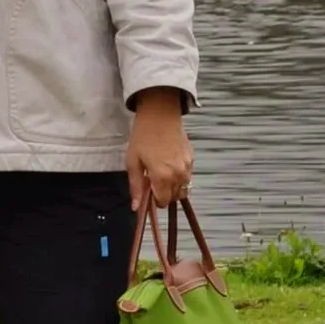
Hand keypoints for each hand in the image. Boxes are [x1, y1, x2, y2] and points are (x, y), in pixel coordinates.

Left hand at [126, 88, 193, 217]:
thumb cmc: (142, 137)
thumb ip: (136, 186)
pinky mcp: (192, 160)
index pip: (162, 203)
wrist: (160, 115)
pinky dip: (179, 177)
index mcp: (162, 177)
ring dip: (172, 187)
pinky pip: (187, 177)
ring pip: (183, 189)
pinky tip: (169, 163)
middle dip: (163, 194)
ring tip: (161, 172)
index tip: (148, 189)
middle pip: (174, 198)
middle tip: (152, 179)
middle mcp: (178, 175)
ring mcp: (188, 168)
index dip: (153, 199)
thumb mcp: (133, 161)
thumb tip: (136, 208)